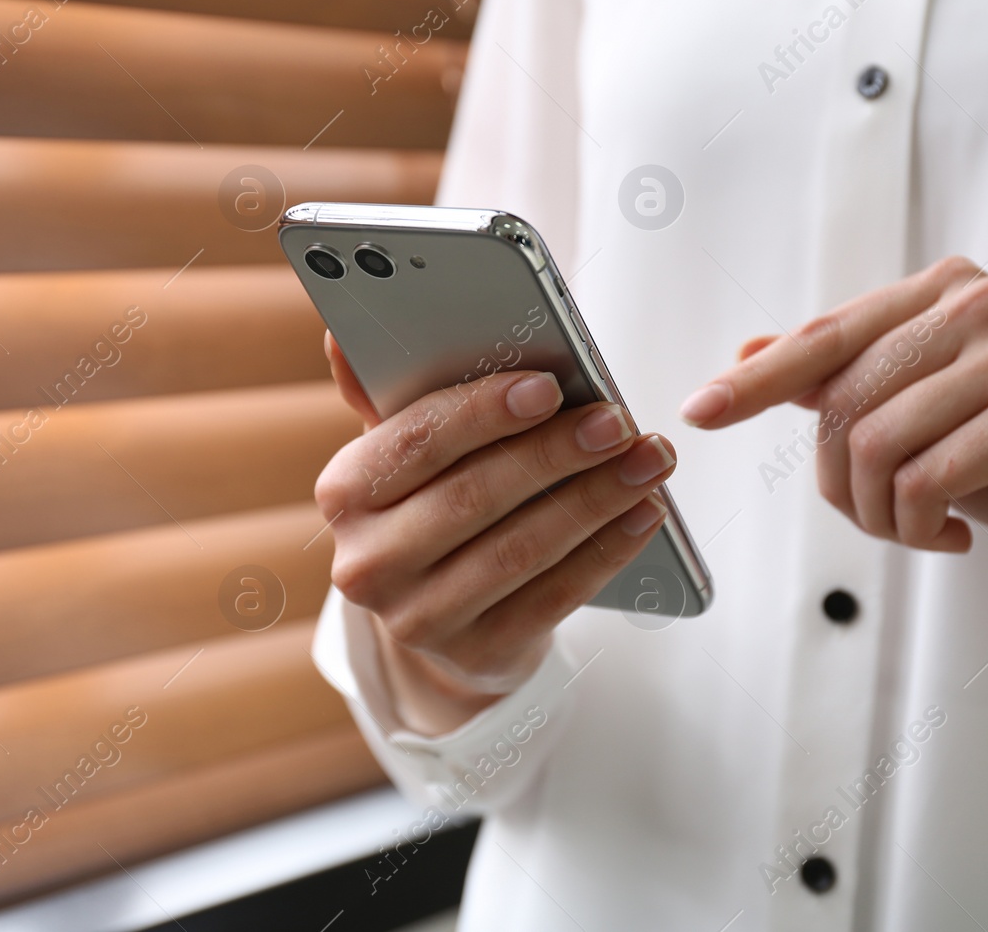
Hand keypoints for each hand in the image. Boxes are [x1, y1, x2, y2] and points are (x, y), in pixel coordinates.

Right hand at [316, 333, 677, 733]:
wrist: (439, 611)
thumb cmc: (429, 501)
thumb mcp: (402, 451)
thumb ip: (385, 392)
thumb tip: (340, 334)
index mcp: (344, 492)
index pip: (415, 442)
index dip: (484, 413)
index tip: (550, 386)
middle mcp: (368, 562)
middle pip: (472, 497)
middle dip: (554, 454)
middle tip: (617, 422)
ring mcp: (418, 618)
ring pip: (519, 550)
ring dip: (594, 500)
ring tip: (648, 461)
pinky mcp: (476, 653)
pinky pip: (553, 598)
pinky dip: (606, 551)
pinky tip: (644, 513)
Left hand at [679, 257, 987, 590]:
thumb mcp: (921, 405)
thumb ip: (843, 374)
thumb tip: (747, 351)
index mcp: (942, 289)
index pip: (825, 336)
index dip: (760, 379)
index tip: (699, 410)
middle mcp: (977, 303)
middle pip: (841, 402)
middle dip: (838, 482)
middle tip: (875, 518)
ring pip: (873, 445)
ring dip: (878, 513)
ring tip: (915, 527)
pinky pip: (921, 480)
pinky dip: (915, 525)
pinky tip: (949, 536)